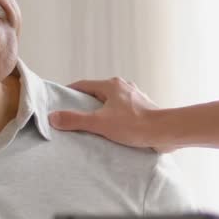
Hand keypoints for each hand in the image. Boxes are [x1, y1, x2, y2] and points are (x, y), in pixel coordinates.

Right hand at [49, 77, 172, 151]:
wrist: (165, 133)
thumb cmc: (135, 125)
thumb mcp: (99, 123)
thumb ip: (75, 120)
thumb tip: (53, 117)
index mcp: (112, 85)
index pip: (83, 85)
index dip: (69, 93)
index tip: (59, 102)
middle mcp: (123, 88)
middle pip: (96, 94)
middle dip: (84, 105)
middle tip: (72, 118)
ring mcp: (133, 99)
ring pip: (110, 104)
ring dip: (100, 113)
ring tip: (90, 127)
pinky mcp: (141, 111)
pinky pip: (121, 113)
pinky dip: (113, 120)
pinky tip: (110, 132)